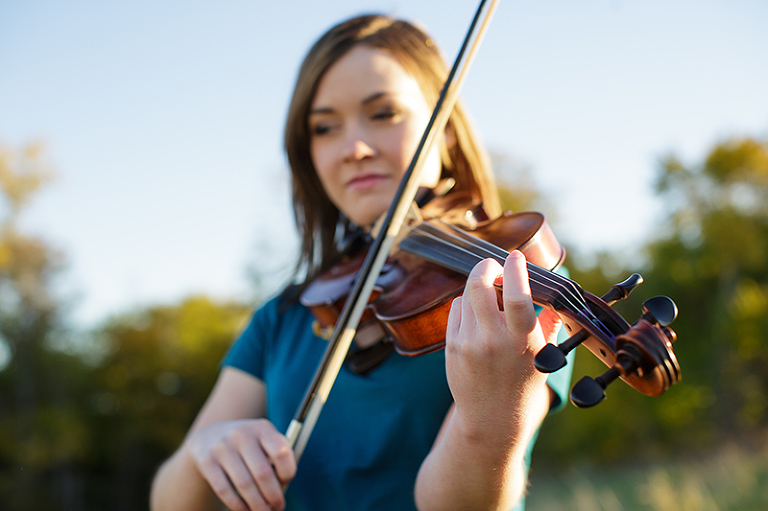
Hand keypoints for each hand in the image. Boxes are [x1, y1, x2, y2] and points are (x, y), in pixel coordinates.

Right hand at [186, 419, 295, 510]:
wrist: (210, 434)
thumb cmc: (248, 444)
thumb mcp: (263, 440)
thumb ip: (276, 459)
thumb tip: (281, 489)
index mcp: (262, 428)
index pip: (281, 453)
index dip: (287, 473)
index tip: (286, 483)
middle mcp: (242, 435)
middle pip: (262, 473)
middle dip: (273, 496)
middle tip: (278, 507)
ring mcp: (223, 448)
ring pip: (244, 484)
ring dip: (257, 505)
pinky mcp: (207, 462)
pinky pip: (224, 490)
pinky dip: (238, 505)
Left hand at [445, 251, 560, 435]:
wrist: (493, 420)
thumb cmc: (524, 385)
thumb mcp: (544, 355)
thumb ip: (548, 323)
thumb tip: (553, 294)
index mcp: (521, 341)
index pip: (516, 296)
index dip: (515, 270)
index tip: (516, 256)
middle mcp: (492, 340)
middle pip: (479, 286)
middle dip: (485, 267)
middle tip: (494, 266)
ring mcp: (468, 343)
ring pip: (467, 295)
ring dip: (478, 288)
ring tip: (490, 298)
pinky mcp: (452, 346)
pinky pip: (456, 309)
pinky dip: (466, 304)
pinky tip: (477, 316)